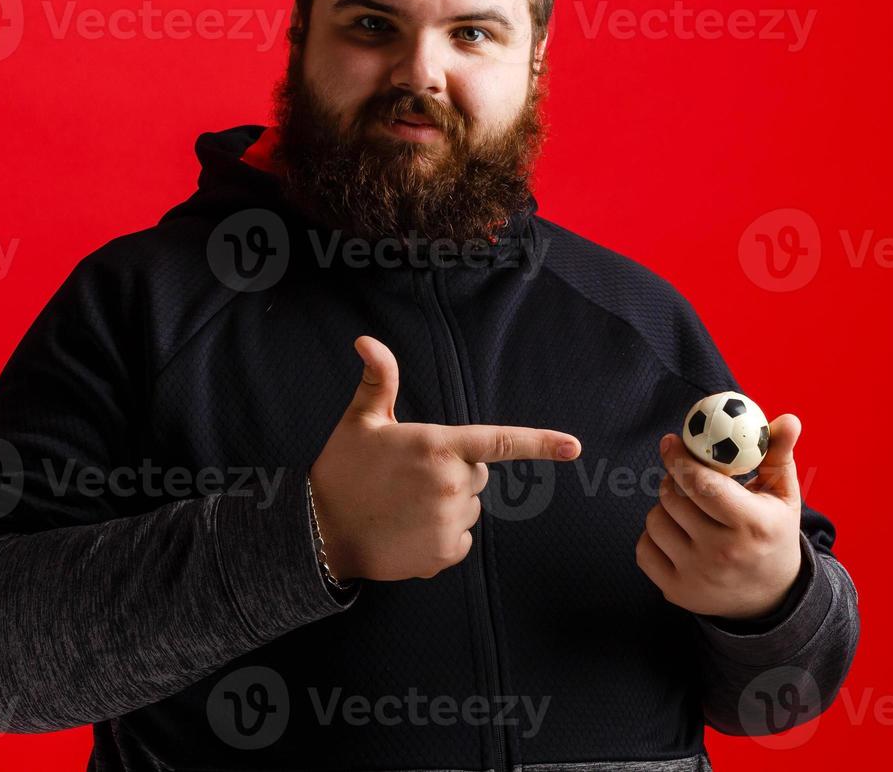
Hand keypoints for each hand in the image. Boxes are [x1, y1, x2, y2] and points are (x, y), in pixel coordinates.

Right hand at [309, 335, 582, 581]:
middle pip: (477, 475)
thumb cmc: (341, 470)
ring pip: (468, 507)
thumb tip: (367, 340)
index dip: (540, 443)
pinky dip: (440, 536)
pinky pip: (459, 538)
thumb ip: (379, 380)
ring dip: (446, 505)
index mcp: (438, 445)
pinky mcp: (443, 553)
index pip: (500, 441)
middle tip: (410, 477)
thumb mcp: (360, 421)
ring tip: (404, 505)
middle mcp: (451, 484)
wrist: (319, 532)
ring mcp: (448, 520)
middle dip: (454, 473)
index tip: (573, 447)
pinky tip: (408, 529)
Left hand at [635, 414, 804, 619]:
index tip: (670, 441)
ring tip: (688, 510)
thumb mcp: (784, 495)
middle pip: (673, 498)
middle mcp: (723, 554)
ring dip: (665, 507)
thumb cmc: (774, 533)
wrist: (770, 597)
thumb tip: (788, 419)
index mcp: (752, 525)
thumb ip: (779, 454)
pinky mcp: (676, 592)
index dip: (681, 458)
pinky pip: (644, 548)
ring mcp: (697, 576)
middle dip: (674, 479)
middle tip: (683, 476)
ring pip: (655, 520)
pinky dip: (654, 536)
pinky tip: (677, 535)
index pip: (703, 484)